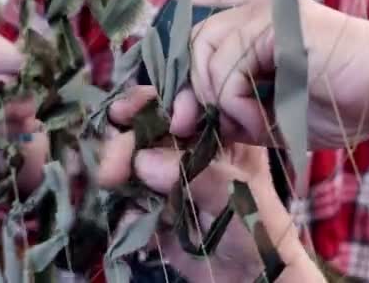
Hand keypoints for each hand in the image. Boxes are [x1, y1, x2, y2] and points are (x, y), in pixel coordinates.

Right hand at [98, 86, 322, 281]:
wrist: (252, 279)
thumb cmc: (258, 230)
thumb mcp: (235, 195)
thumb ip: (193, 175)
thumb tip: (142, 161)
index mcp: (220, 133)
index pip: (182, 103)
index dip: (152, 103)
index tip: (126, 112)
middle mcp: (192, 148)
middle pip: (149, 130)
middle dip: (125, 143)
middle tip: (110, 167)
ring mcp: (172, 176)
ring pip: (133, 160)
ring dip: (118, 170)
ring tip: (109, 182)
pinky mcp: (156, 205)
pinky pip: (130, 196)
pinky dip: (123, 204)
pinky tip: (129, 217)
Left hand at [171, 0, 368, 148]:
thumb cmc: (341, 106)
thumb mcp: (271, 120)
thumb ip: (231, 116)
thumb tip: (186, 118)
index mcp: (255, 32)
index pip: (201, 47)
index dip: (189, 85)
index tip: (190, 121)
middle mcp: (256, 15)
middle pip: (195, 43)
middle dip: (195, 91)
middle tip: (215, 124)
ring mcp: (265, 15)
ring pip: (206, 53)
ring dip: (219, 100)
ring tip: (251, 124)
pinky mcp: (276, 25)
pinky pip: (229, 67)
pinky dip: (235, 102)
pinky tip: (260, 119)